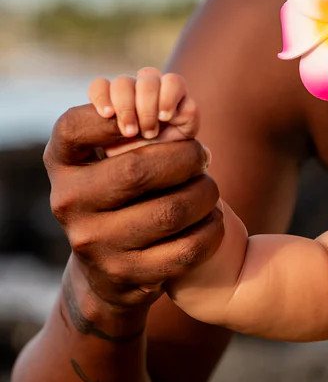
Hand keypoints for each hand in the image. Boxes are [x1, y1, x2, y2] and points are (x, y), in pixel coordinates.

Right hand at [45, 83, 222, 310]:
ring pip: (169, 211)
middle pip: (137, 171)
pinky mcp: (127, 275)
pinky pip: (185, 248)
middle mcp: (68, 203)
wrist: (108, 273)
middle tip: (203, 155)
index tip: (154, 119)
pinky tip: (214, 219)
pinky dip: (209, 229)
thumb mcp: (106, 162)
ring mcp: (95, 243)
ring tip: (210, 187)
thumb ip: (130, 131)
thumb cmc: (118, 197)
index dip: (118, 116)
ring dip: (203, 193)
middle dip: (183, 158)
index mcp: (60, 165)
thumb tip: (182, 105)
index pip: (76, 126)